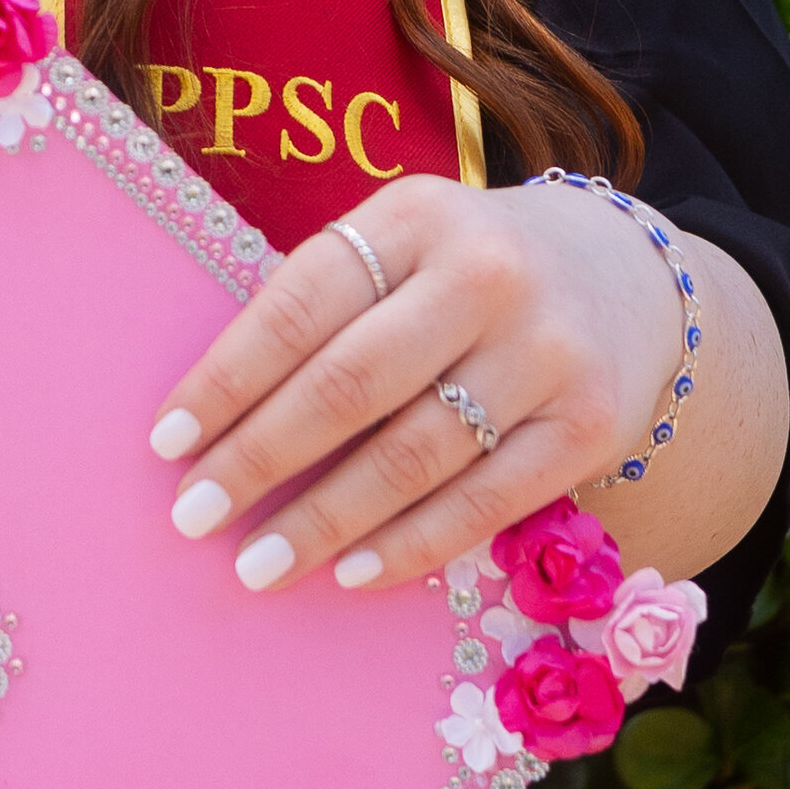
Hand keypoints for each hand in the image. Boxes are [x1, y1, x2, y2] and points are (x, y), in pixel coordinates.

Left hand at [145, 175, 686, 595]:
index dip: (226, 378)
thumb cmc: (466, 275)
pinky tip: (350, 573)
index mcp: (416, 215)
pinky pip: (484, 503)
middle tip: (193, 518)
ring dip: (324, 520)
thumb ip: (328, 307)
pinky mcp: (588, 425)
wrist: (624, 278)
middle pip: (350, 382)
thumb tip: (214, 419)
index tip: (165, 442)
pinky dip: (409, 546)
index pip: (300, 302)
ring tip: (257, 565)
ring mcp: (545, 352)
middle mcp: (486, 274)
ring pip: (414, 454)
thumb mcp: (402, 249)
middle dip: (259, 458)